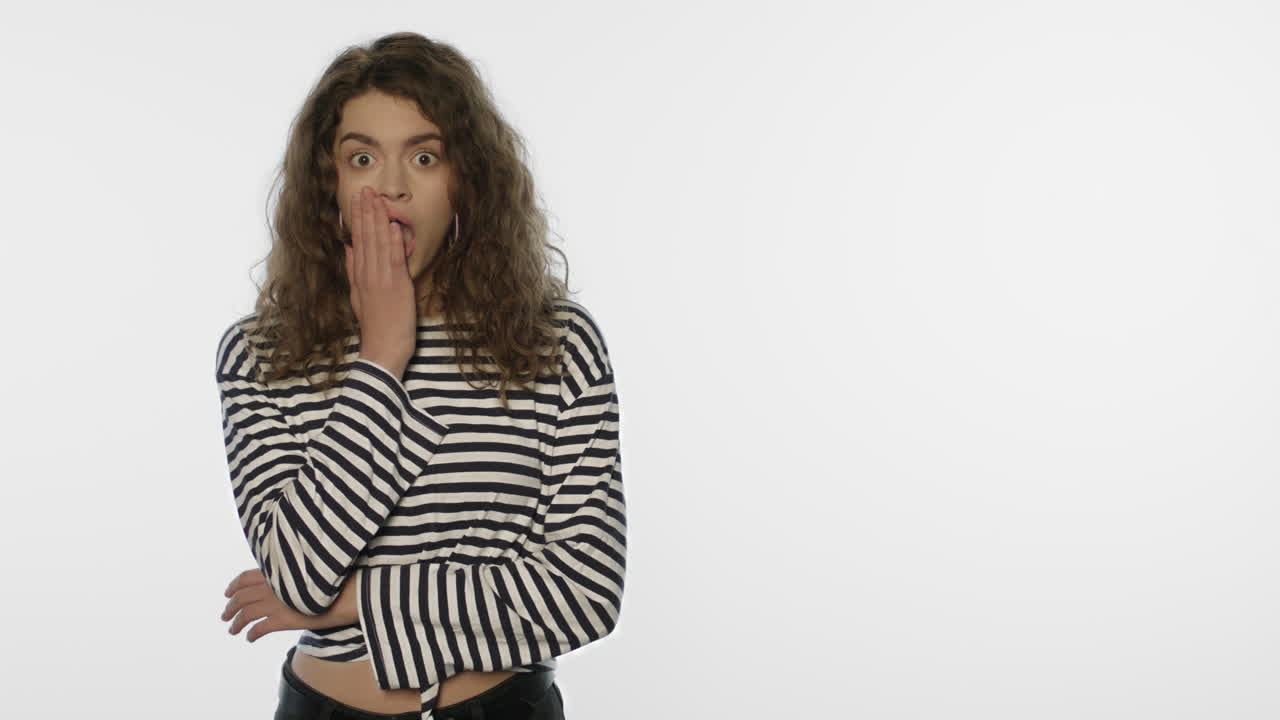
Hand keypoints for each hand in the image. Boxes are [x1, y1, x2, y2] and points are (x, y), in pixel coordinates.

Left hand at [220, 568, 354, 641]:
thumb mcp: (306, 572)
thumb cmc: (331, 581)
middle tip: (225, 615)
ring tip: (232, 630)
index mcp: (276, 573)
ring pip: (246, 614)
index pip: (245, 577)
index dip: (233, 585)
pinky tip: (250, 638)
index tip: (227, 592)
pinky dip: (251, 634)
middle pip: (241, 597)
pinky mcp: (283, 619)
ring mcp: (276, 603)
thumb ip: (289, 576)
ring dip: (236, 623)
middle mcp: (272, 587)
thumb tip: (284, 580)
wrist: (345, 594)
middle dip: (230, 607)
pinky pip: (259, 629)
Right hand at [344, 186, 415, 373]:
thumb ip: (353, 271)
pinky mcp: (396, 287)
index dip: (358, 218)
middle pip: (365, 237)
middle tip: (365, 189)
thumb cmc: (375, 326)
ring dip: (378, 220)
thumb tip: (348, 248)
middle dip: (366, 212)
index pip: (357, 240)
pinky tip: (394, 226)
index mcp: (359, 276)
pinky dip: (394, 242)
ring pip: (378, 244)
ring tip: (377, 199)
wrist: (382, 349)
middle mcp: (368, 275)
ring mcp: (381, 280)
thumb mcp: (358, 296)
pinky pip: (395, 260)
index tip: (357, 199)